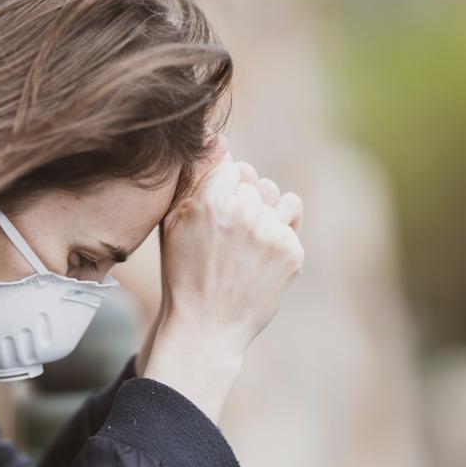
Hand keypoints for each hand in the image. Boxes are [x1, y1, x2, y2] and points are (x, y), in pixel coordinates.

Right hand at [141, 133, 303, 419]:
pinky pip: (292, 222)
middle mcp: (245, 212)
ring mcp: (272, 233)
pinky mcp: (292, 253)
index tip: (213, 215)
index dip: (222, 189)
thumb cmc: (183, 273)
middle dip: (243, 201)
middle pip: (254, 182)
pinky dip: (279, 237)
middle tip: (226, 238)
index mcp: (211, 200)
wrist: (206, 328)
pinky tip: (258, 260)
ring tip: (245, 245)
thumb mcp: (173, 223)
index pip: (231, 166)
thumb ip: (194, 177)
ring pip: (277, 198)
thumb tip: (219, 138)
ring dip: (266, 213)